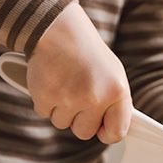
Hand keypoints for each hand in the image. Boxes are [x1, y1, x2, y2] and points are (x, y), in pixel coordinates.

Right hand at [28, 3, 132, 143]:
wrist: (57, 29)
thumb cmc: (87, 53)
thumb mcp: (112, 73)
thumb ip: (115, 103)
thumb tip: (112, 131)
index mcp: (117, 91)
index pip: (116, 132)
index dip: (106, 132)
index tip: (100, 128)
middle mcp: (95, 97)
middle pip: (85, 133)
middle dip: (79, 119)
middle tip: (77, 96)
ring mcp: (69, 99)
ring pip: (62, 123)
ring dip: (61, 109)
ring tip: (65, 83)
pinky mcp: (45, 97)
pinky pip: (45, 113)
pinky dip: (46, 101)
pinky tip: (52, 81)